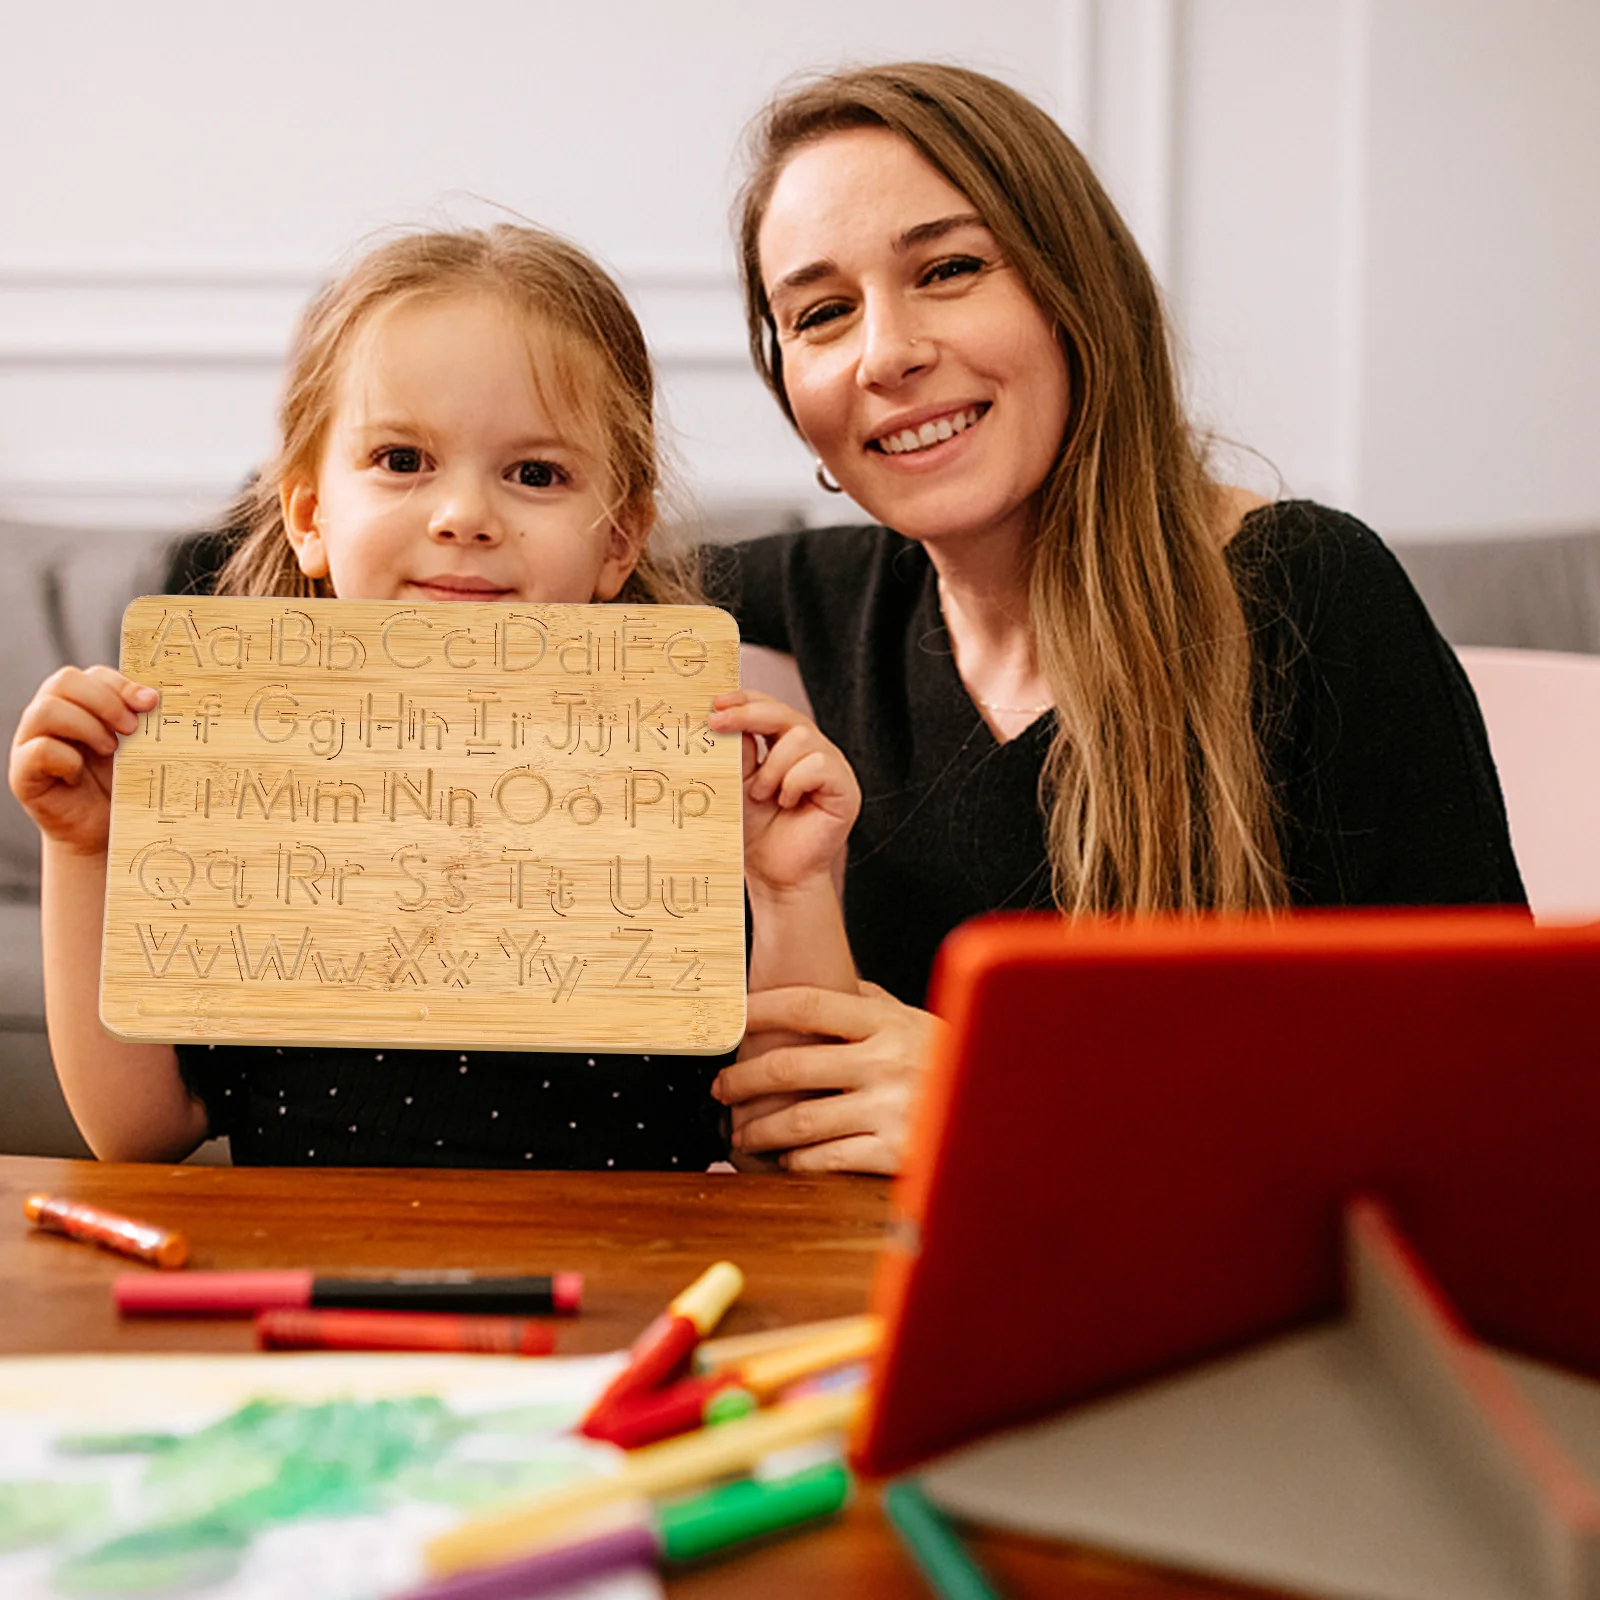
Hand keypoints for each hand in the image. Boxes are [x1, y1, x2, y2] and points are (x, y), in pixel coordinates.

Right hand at [9, 666, 156, 853]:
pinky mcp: (22, 773)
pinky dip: (68, 759)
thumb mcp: (136, 748)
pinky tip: (81, 774)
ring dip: (86, 727)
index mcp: (78, 704)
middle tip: (131, 728)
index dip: (121, 684)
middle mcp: (49, 716)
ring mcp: (30, 742)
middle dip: (104, 701)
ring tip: (110, 750)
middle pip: (64, 681)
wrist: (101, 831)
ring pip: (46, 710)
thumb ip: (140, 721)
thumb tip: (154, 699)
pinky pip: (39, 750)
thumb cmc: (120, 785)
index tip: (150, 703)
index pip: (92, 674)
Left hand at [708, 691, 858, 896]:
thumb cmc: (755, 832)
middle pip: (785, 713)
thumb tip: (723, 716)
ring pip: (802, 737)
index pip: (768, 708)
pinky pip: (819, 764)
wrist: (774, 874)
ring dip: (772, 767)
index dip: (743, 700)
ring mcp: (831, 766)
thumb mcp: (736, 785)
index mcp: (784, 744)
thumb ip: (736, 753)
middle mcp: (810, 749)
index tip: (715, 703)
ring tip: (762, 796)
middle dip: (748, 714)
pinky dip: (795, 782)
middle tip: (717, 722)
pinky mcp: (845, 787)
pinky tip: (787, 802)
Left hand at [713, 981, 948, 1174]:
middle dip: (743, 1079)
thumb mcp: (915, 1022)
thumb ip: (873, 1003)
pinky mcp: (893, 1152)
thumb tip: (828, 979)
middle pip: (791, 1065)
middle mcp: (886, 1061)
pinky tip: (785, 1159)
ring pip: (799, 1120)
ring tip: (740, 1132)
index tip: (732, 1020)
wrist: (1000, 1113)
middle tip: (722, 1088)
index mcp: (887, 1022)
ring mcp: (889, 1108)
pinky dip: (796, 1161)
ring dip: (759, 1128)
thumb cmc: (949, 1062)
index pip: (809, 1005)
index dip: (761, 1009)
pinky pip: (826, 1158)